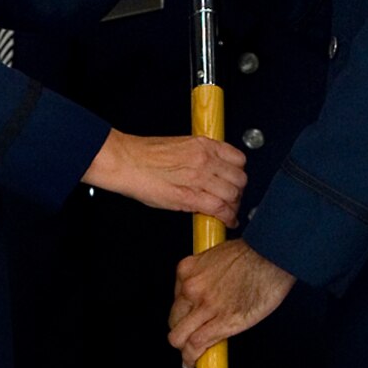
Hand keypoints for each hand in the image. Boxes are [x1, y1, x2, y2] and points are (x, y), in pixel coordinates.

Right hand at [83, 129, 244, 224]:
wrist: (127, 162)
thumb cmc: (145, 155)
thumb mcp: (180, 147)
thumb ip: (200, 157)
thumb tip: (211, 171)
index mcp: (204, 145)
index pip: (239, 159)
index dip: (238, 173)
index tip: (234, 180)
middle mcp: (206, 160)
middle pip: (239, 179)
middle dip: (239, 192)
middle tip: (232, 199)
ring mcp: (200, 178)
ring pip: (233, 195)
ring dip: (234, 206)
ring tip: (228, 212)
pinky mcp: (192, 197)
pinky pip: (220, 209)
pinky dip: (228, 218)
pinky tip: (227, 221)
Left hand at [168, 239, 294, 365]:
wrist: (273, 254)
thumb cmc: (255, 252)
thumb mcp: (217, 256)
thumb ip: (207, 273)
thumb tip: (212, 290)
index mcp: (188, 269)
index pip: (176, 298)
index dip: (182, 312)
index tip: (187, 319)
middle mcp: (191, 288)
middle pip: (174, 319)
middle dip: (180, 331)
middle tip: (187, 339)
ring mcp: (205, 306)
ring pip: (179, 336)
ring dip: (183, 349)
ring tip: (188, 356)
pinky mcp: (222, 322)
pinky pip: (196, 345)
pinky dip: (191, 358)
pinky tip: (191, 363)